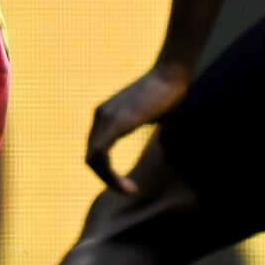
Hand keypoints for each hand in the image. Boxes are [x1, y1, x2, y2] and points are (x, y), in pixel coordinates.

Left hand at [85, 62, 190, 194]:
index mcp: (104, 114)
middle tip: (129, 190)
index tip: (128, 184)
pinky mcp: (116, 122)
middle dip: (107, 178)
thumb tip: (149, 145)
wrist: (173, 74)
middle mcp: (99, 114)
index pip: (95, 151)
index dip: (107, 171)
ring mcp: (106, 116)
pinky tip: (129, 185)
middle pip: (90, 158)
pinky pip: (101, 154)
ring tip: (130, 190)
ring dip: (110, 180)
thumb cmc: (169, 94)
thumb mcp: (147, 116)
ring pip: (93, 159)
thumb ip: (138, 127)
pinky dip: (111, 174)